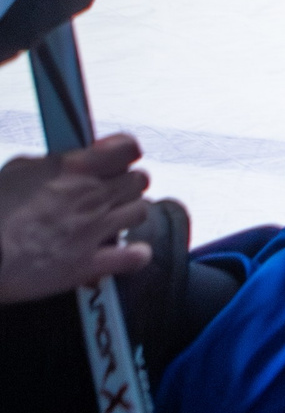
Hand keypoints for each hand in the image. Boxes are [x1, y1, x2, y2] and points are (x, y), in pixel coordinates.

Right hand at [0, 135, 152, 302]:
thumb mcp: (16, 171)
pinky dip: (135, 256)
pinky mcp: (88, 264)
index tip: (118, 161)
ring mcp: (93, 230)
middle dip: (127, 186)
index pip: (127, 148)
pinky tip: (126, 254)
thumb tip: (69, 160)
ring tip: (111, 222)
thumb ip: (52, 162)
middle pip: (139, 181)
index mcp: (73, 169)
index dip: (125, 154)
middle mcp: (90, 196)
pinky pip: (134, 257)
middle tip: (110, 194)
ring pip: (140, 212)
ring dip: (129, 216)